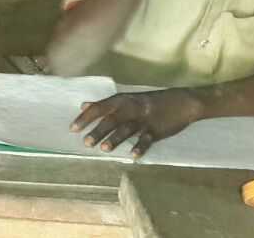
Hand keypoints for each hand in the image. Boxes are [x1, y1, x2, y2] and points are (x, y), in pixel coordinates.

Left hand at [70, 89, 202, 158]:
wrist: (181, 102)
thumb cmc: (149, 102)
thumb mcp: (126, 99)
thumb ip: (104, 104)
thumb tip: (83, 105)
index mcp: (121, 100)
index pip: (99, 108)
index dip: (85, 118)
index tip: (72, 129)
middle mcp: (130, 108)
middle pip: (111, 119)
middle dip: (98, 131)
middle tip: (85, 143)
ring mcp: (144, 119)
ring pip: (127, 129)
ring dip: (116, 138)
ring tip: (104, 149)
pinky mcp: (157, 129)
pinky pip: (147, 139)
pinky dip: (140, 147)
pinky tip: (133, 156)